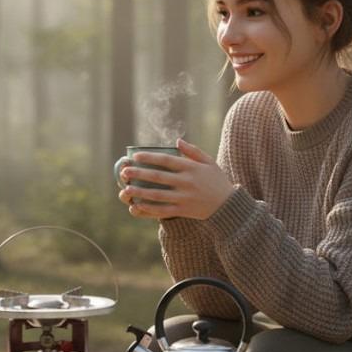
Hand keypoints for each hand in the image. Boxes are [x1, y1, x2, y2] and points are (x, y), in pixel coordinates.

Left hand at [117, 138, 234, 219]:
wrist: (228, 206)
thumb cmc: (217, 181)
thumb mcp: (209, 162)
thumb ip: (193, 151)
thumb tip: (177, 141)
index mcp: (191, 168)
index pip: (166, 160)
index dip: (149, 158)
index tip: (135, 156)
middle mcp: (186, 182)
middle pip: (158, 177)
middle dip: (139, 173)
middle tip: (124, 171)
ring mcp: (184, 198)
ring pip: (158, 195)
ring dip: (140, 192)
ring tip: (126, 189)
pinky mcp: (183, 211)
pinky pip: (163, 210)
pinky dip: (150, 209)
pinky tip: (138, 206)